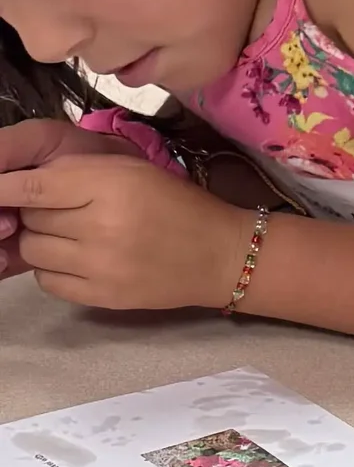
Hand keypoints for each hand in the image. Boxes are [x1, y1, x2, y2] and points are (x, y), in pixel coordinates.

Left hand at [0, 135, 254, 310]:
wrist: (220, 255)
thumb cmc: (175, 204)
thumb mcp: (129, 170)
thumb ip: (74, 172)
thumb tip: (16, 185)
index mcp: (111, 185)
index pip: (33, 187)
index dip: (5, 187)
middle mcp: (102, 227)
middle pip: (30, 218)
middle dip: (37, 210)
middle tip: (65, 207)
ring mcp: (100, 267)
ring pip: (34, 249)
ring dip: (42, 239)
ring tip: (73, 233)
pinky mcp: (102, 296)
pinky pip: (47, 280)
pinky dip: (52, 268)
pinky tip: (77, 258)